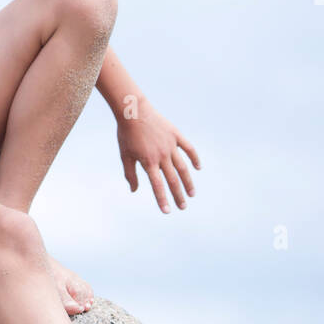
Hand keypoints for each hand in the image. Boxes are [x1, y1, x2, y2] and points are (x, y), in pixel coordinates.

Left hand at [116, 98, 198, 212]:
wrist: (133, 111)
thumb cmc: (126, 134)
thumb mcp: (125, 155)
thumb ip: (130, 174)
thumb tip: (134, 190)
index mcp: (149, 161)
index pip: (157, 185)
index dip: (162, 199)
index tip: (167, 211)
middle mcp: (162, 155)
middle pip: (173, 179)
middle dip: (178, 195)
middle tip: (183, 207)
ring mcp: (171, 145)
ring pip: (183, 167)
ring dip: (188, 182)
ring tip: (191, 193)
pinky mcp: (175, 135)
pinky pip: (188, 148)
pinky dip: (194, 158)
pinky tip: (198, 168)